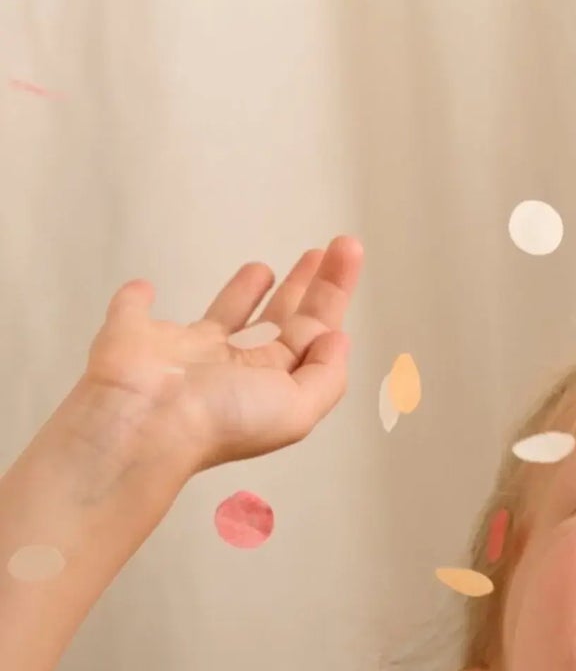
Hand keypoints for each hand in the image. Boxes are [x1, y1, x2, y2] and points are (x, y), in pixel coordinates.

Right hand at [82, 236, 363, 474]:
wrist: (146, 421)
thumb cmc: (226, 417)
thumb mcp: (298, 408)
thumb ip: (326, 375)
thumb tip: (338, 338)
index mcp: (272, 381)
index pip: (311, 331)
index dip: (332, 293)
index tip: (347, 253)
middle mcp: (235, 367)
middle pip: (280, 319)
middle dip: (305, 286)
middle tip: (328, 249)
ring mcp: (186, 352)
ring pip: (223, 315)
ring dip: (244, 292)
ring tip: (266, 267)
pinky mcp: (136, 334)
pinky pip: (134, 311)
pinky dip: (135, 300)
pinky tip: (142, 288)